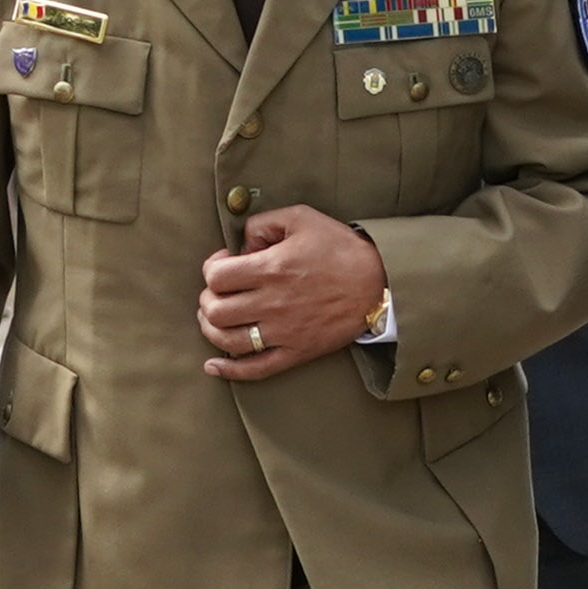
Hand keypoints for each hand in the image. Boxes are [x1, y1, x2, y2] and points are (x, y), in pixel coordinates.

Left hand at [198, 207, 385, 378]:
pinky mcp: (295, 352)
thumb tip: (241, 243)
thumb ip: (263, 223)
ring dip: (210, 329)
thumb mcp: (302, 218)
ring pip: (227, 340)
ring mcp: (283, 332)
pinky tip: (213, 366)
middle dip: (208, 298)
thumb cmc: (340, 248)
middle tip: (219, 291)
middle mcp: (272, 303)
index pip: (216, 276)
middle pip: (215, 310)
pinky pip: (255, 369)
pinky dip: (229, 370)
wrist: (379, 284)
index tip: (224, 264)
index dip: (212, 268)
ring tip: (214, 318)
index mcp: (271, 269)